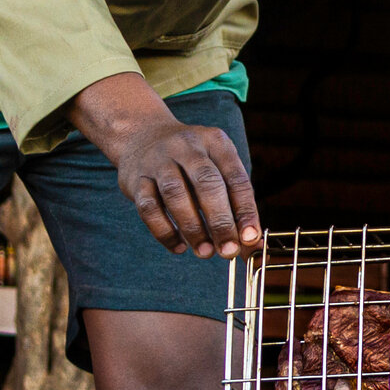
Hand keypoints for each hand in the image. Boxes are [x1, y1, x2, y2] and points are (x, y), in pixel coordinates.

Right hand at [73, 71, 262, 257]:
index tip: (250, 239)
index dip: (245, 210)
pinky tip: (178, 247)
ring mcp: (159, 161)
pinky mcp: (136, 179)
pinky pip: (148, 208)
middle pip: (206, 184)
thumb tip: (253, 246)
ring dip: (192, 228)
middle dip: (220, 221)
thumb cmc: (191, 162)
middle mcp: (187, 147)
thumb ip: (235, 205)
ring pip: (175, 194)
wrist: (142, 137)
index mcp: (215, 142)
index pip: (236, 178)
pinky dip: (164, 231)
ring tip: (205, 252)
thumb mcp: (217, 169)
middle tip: (229, 250)